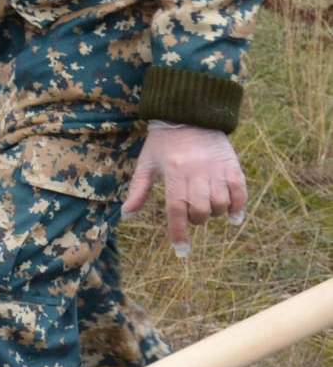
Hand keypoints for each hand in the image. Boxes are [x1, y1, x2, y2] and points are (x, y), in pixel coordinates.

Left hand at [121, 121, 247, 257]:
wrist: (189, 115)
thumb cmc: (163, 143)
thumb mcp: (146, 164)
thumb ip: (138, 190)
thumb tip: (126, 215)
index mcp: (173, 172)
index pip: (176, 209)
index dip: (178, 232)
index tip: (181, 251)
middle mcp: (196, 171)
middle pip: (200, 209)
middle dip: (196, 220)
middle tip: (191, 215)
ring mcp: (216, 168)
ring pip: (220, 203)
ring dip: (214, 213)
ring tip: (207, 209)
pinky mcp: (232, 165)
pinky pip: (240, 191)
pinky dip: (239, 207)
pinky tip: (233, 217)